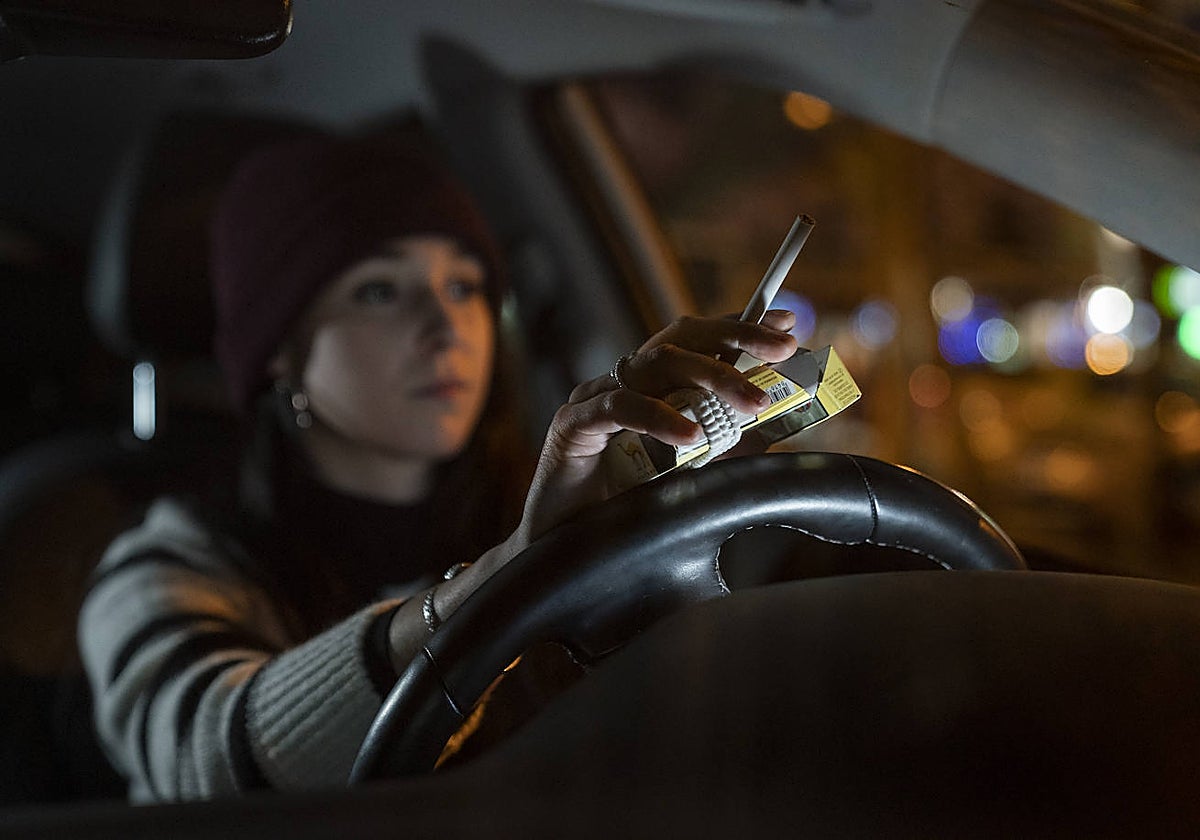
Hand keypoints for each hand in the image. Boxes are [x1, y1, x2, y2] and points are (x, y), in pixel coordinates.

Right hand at [513, 309, 798, 544]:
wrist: (566, 556)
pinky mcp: (572, 425)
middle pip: (680, 337)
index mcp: (650, 388)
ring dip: (713, 377)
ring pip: (655, 363)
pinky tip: (691, 436)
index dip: (740, 327)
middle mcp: (622, 383)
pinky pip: (618, 406)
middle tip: (783, 350)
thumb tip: (777, 425)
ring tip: (755, 404)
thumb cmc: (624, 513)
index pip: (697, 340)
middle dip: (736, 337)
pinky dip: (658, 416)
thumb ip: (724, 445)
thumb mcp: (690, 473)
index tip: (788, 326)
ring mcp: (594, 398)